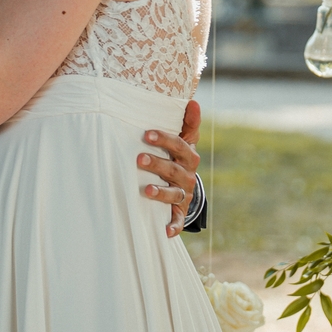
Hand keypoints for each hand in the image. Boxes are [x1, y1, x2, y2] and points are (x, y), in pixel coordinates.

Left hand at [137, 99, 201, 239]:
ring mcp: (184, 194)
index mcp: (188, 155)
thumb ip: (187, 122)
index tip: (146, 133)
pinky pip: (178, 220)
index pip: (179, 144)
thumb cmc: (178, 156)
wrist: (185, 185)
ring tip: (145, 190)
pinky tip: (165, 231)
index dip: (163, 139)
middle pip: (173, 169)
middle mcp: (187, 175)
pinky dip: (173, 226)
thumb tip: (193, 101)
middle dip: (157, 163)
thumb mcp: (185, 139)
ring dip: (160, 192)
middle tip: (138, 158)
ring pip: (174, 194)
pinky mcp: (179, 212)